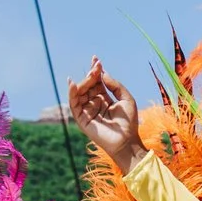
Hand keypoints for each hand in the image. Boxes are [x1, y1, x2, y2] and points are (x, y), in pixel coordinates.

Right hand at [69, 58, 143, 172]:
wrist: (127, 141)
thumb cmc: (129, 123)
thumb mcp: (126, 99)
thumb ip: (115, 85)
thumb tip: (103, 73)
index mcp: (105, 98)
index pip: (97, 82)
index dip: (95, 70)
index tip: (96, 59)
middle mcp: (95, 103)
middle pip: (88, 85)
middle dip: (91, 75)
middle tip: (96, 67)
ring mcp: (88, 111)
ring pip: (80, 92)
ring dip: (84, 82)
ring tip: (91, 75)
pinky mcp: (82, 119)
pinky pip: (74, 104)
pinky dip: (72, 94)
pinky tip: (73, 84)